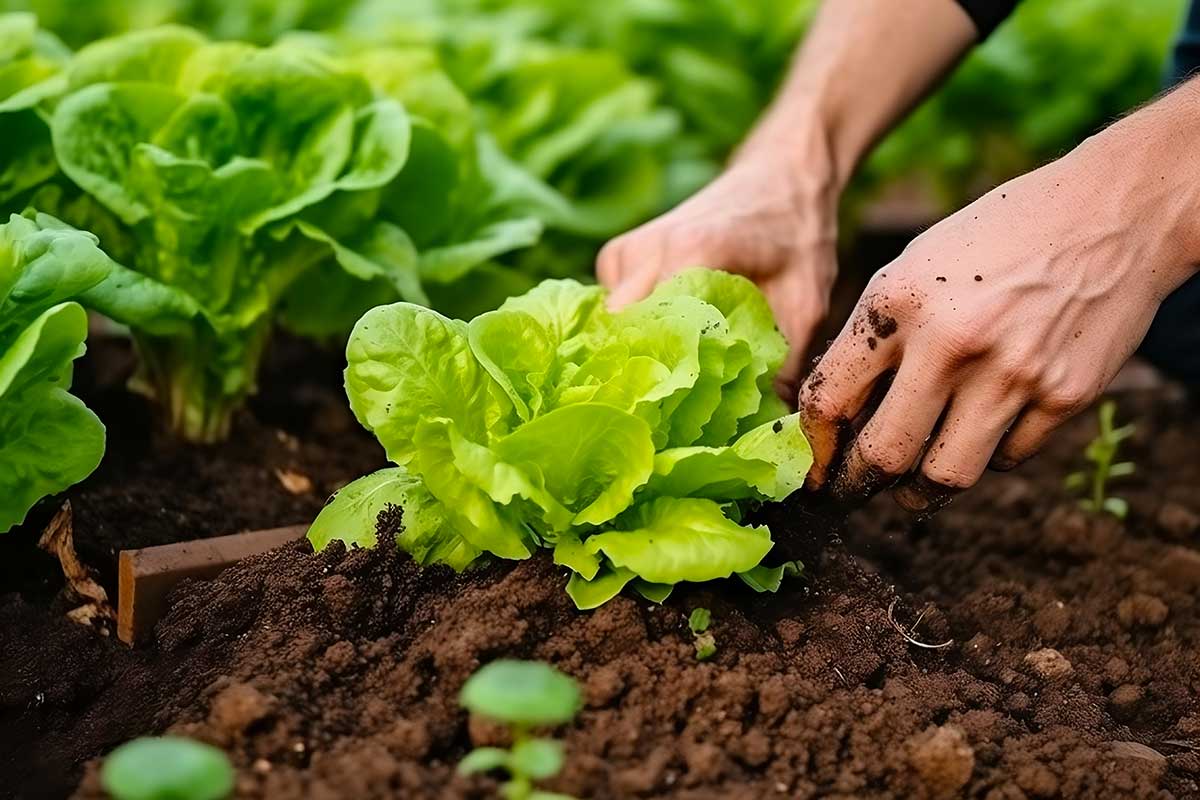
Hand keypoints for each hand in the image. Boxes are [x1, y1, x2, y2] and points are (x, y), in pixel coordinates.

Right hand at [596, 154, 838, 398]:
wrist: (779, 176)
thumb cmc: (796, 234)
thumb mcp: (807, 302)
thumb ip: (786, 365)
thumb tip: (770, 431)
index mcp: (688, 254)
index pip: (651, 338)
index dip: (661, 385)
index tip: (679, 421)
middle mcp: (643, 251)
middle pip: (620, 339)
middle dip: (646, 377)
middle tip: (679, 411)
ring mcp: (622, 253)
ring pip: (611, 329)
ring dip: (641, 355)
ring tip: (678, 378)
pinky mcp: (616, 258)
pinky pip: (612, 313)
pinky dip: (637, 333)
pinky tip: (670, 345)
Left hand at [798, 142, 1192, 512]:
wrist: (1113, 212)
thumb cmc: (997, 238)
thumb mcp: (915, 268)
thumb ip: (874, 337)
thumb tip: (837, 417)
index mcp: (898, 302)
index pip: (829, 399)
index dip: (813, 446)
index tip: (813, 465)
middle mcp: (951, 342)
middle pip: (883, 456)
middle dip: (854, 486)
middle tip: (847, 493)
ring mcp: (1012, 373)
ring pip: (944, 476)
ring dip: (918, 494)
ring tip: (908, 490)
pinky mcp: (1065, 396)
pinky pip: (1008, 458)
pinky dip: (986, 456)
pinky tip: (981, 434)